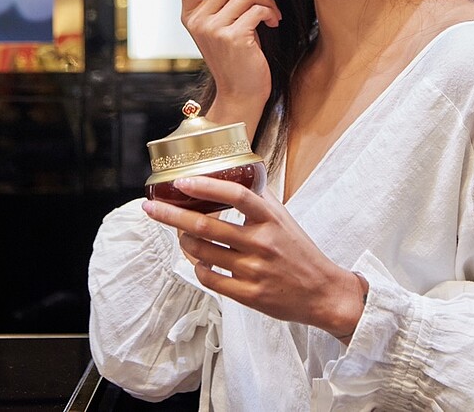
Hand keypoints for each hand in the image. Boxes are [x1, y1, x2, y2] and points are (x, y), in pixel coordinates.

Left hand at [144, 177, 365, 341]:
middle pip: (207, 226)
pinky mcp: (248, 295)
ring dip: (184, 243)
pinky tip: (198, 261)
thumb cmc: (300, 252)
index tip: (182, 182)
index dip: (207, 187)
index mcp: (272, 220)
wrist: (321, 291)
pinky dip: (198, 268)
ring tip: (180, 236)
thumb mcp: (286, 221)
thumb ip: (261, 202)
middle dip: (172, 216)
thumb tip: (238, 179)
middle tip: (152, 207)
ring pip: (202, 253)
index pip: (237, 196)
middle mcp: (262, 243)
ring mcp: (254, 271)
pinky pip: (209, 279)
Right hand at [180, 0, 279, 133]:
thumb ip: (223, 3)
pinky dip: (271, 12)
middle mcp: (196, 20)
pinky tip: (273, 23)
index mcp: (190, 15)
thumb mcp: (223, 27)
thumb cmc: (238, 57)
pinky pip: (258, 8)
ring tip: (273, 14)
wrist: (242, 92)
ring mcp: (212, 28)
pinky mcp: (232, 36)